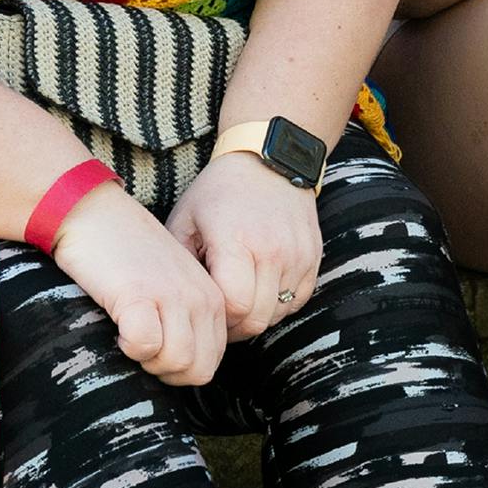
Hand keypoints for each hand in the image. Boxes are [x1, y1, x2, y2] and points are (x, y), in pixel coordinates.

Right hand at [53, 182, 228, 385]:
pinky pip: (145, 346)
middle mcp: (200, 297)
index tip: (153, 344)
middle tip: (139, 345)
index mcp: (212, 298)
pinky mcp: (139, 294)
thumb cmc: (126, 258)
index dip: (178, 368)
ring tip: (129, 333)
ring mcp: (172, 295)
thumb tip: (182, 368)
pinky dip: (127, 347)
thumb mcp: (171, 287)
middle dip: (164, 372)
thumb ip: (186, 321)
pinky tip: (117, 326)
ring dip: (146, 360)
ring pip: (177, 363)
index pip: (212, 361)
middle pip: (198, 371)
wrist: (94, 214)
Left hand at [166, 150, 324, 340]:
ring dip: (257, 315)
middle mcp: (273, 250)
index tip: (207, 311)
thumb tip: (174, 307)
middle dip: (235, 328)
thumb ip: (180, 265)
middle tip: (220, 317)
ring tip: (239, 300)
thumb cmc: (218, 192)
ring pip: (278, 313)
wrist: (268, 160)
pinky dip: (278, 303)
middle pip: (257, 319)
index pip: (234, 307)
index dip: (218, 320)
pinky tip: (260, 289)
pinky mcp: (313, 256)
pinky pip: (297, 300)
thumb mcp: (185, 220)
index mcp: (236, 241)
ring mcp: (298, 254)